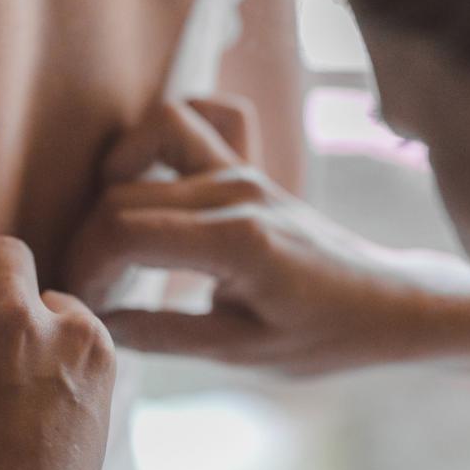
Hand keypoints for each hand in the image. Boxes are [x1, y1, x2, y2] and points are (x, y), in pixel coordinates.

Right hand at [66, 100, 469, 376]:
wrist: (387, 303)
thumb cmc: (326, 336)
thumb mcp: (245, 355)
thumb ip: (165, 334)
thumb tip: (97, 319)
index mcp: (239, 242)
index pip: (126, 232)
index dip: (87, 266)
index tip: (82, 301)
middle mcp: (237, 190)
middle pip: (123, 194)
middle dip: (89, 242)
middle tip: (91, 289)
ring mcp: (243, 169)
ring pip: (154, 133)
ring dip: (116, 177)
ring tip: (114, 232)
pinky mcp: (247, 165)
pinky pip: (201, 114)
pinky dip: (168, 131)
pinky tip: (153, 175)